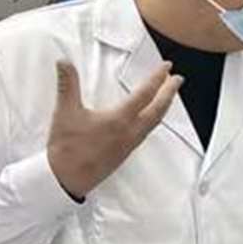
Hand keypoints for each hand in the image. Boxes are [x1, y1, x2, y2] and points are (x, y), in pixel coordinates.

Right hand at [47, 60, 182, 198]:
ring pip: (155, 121)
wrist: (66, 179)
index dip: (157, 78)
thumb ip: (67, 85)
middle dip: (170, 92)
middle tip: (178, 79)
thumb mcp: (65, 112)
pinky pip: (148, 132)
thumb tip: (64, 63)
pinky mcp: (126, 152)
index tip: (166, 67)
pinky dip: (155, 119)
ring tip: (169, 96)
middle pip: (158, 108)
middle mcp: (130, 131)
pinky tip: (151, 119)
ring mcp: (130, 143)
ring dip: (164, 106)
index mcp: (119, 119)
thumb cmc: (67, 150)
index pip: (145, 93)